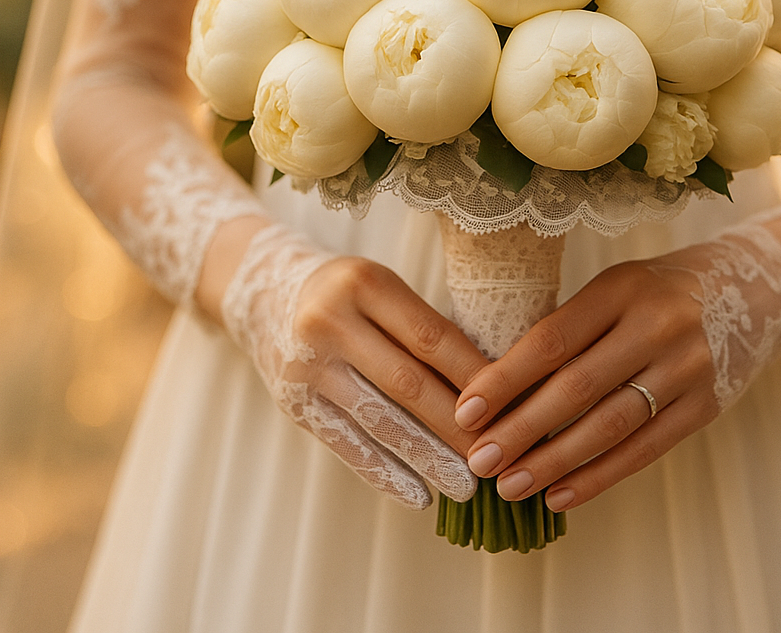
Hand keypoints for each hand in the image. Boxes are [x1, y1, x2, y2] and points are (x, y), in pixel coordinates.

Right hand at [220, 223, 491, 509]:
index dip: (476, 376)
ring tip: (465, 487)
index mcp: (365, 283)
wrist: (265, 294)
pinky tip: (417, 496)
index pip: (433, 337)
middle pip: (408, 383)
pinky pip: (346, 445)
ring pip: (379, 421)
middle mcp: (331, 322)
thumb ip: (428, 330)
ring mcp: (307, 366)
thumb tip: (497, 388)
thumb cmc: (349, 295)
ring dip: (427, 458)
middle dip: (457, 426)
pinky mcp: (293, 404)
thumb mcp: (385, 289)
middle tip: (497, 457)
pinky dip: (384, 473)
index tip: (515, 407)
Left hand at [447, 254, 720, 513]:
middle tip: (479, 461)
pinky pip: (644, 450)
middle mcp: (658, 325)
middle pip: (577, 388)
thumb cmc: (657, 292)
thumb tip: (496, 393)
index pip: (552, 340)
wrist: (753, 290)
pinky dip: (598, 477)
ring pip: (609, 426)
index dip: (505, 380)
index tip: (466, 412)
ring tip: (511, 486)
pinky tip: (560, 495)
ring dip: (554, 462)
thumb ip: (567, 330)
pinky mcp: (706, 406)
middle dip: (521, 430)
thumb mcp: (613, 289)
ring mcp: (687, 368)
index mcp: (622, 288)